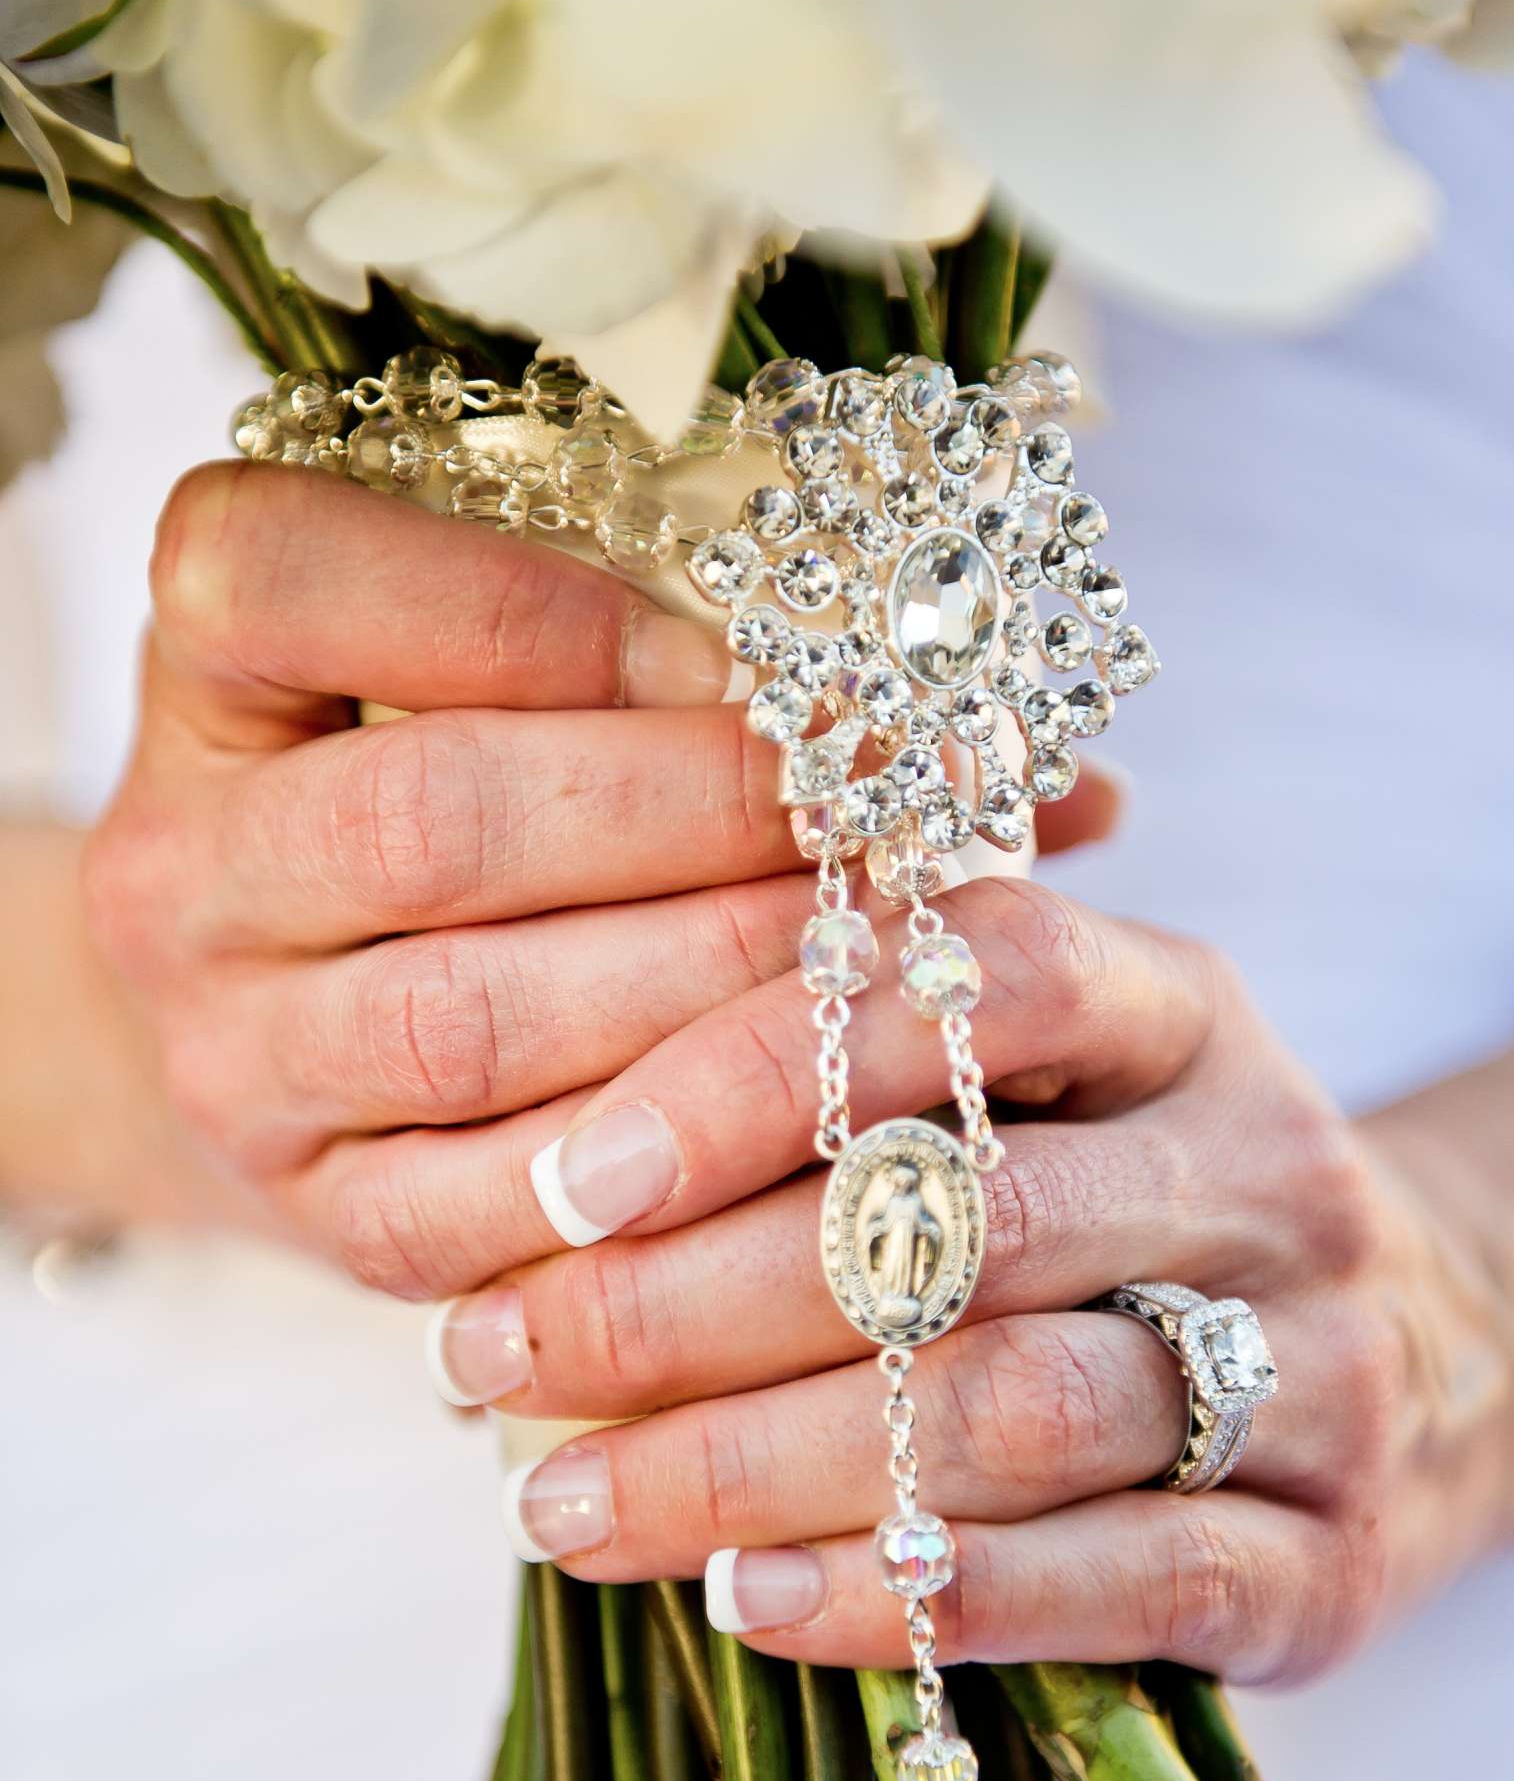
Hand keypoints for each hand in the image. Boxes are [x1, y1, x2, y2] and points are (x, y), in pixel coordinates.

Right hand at [78, 463, 1120, 1276]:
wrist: (302, 1001)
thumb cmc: (465, 787)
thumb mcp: (519, 673)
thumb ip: (717, 665)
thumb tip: (1070, 774)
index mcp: (200, 663)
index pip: (281, 570)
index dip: (543, 616)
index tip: (755, 659)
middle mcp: (176, 863)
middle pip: (424, 821)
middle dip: (690, 817)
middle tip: (880, 818)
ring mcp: (231, 1052)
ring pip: (467, 1024)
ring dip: (709, 991)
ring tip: (883, 959)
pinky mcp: (314, 1210)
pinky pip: (483, 1209)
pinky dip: (668, 1168)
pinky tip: (810, 1123)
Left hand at [477, 874, 1513, 1684]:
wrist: (1423, 1361)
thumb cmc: (1135, 1212)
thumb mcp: (1045, 1089)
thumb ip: (860, 1083)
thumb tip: (556, 1166)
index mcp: (1181, 1012)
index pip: (976, 981)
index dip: (758, 1067)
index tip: (568, 1177)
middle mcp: (1266, 1171)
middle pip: (967, 1224)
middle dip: (693, 1302)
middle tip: (495, 1357)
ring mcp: (1319, 1367)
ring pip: (1020, 1412)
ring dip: (762, 1466)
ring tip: (569, 1508)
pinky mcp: (1328, 1557)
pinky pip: (1122, 1581)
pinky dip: (916, 1599)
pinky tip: (750, 1603)